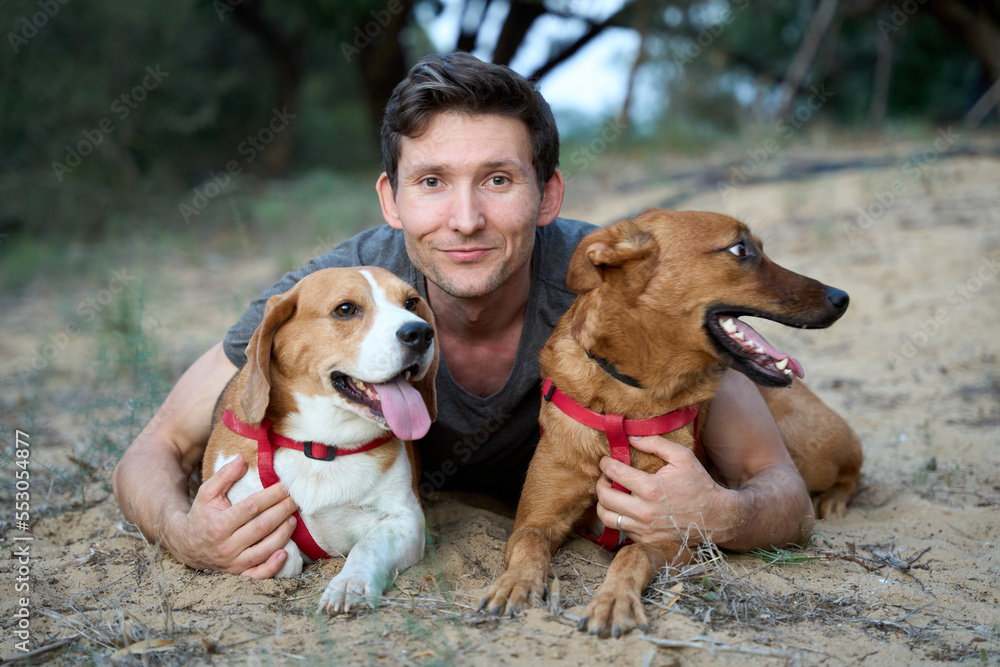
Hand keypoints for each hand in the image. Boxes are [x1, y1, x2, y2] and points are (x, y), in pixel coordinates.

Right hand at [165, 457, 298, 577]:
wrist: (186, 544)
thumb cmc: (201, 515)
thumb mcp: (207, 493)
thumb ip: (224, 475)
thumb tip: (242, 459)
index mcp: (218, 525)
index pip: (252, 508)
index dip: (271, 495)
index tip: (285, 486)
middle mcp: (226, 546)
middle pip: (262, 527)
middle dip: (282, 511)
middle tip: (296, 499)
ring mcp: (232, 562)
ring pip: (264, 550)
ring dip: (283, 534)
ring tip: (294, 519)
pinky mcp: (238, 573)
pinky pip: (258, 574)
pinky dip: (273, 567)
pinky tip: (285, 553)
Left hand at [595, 435, 735, 544]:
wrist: (715, 517)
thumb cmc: (698, 484)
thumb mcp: (682, 457)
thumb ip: (655, 443)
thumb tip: (631, 437)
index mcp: (651, 488)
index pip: (614, 472)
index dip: (605, 463)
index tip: (606, 460)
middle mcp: (644, 511)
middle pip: (604, 496)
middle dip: (600, 482)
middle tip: (605, 476)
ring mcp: (644, 528)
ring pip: (606, 517)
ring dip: (603, 502)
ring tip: (610, 492)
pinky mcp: (646, 539)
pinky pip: (620, 529)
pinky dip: (617, 516)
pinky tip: (625, 506)